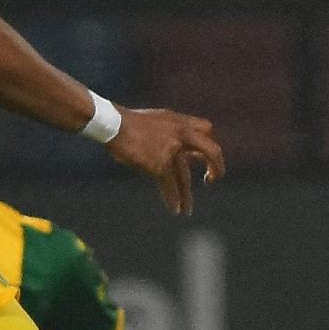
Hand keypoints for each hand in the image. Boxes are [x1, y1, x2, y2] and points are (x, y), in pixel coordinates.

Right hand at [105, 107, 224, 215]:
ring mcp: (172, 150)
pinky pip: (170, 186)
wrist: (113, 123)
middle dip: (216, 166)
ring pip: (185, 177)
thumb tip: (176, 146)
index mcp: (179, 122)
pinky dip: (173, 199)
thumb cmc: (127, 121)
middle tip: (212, 179)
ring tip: (187, 210)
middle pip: (210, 150)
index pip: (206, 129)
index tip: (202, 157)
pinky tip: (174, 209)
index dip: (206, 143)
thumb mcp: (155, 119)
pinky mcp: (160, 165)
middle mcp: (181, 135)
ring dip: (186, 195)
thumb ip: (170, 130)